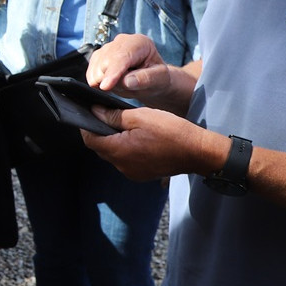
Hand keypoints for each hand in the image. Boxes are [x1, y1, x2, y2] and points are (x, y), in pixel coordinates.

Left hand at [80, 106, 224, 180]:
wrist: (199, 152)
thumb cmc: (171, 131)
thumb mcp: (140, 116)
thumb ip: (113, 115)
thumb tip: (94, 111)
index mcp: (118, 150)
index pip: (89, 139)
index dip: (86, 126)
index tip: (89, 113)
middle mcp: (121, 166)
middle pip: (100, 148)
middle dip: (100, 132)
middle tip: (107, 115)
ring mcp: (132, 172)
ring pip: (113, 154)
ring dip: (114, 141)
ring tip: (124, 125)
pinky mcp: (142, 174)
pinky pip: (126, 161)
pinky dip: (126, 149)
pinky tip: (137, 138)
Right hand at [86, 34, 173, 103]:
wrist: (151, 78)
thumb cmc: (157, 78)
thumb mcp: (160, 80)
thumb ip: (146, 79)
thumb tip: (127, 81)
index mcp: (139, 43)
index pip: (122, 57)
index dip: (113, 72)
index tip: (105, 86)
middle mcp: (121, 41)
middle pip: (105, 63)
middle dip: (113, 81)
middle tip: (130, 86)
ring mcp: (107, 48)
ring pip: (96, 69)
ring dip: (107, 82)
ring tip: (124, 83)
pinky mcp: (98, 56)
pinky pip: (91, 73)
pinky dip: (99, 82)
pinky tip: (113, 82)